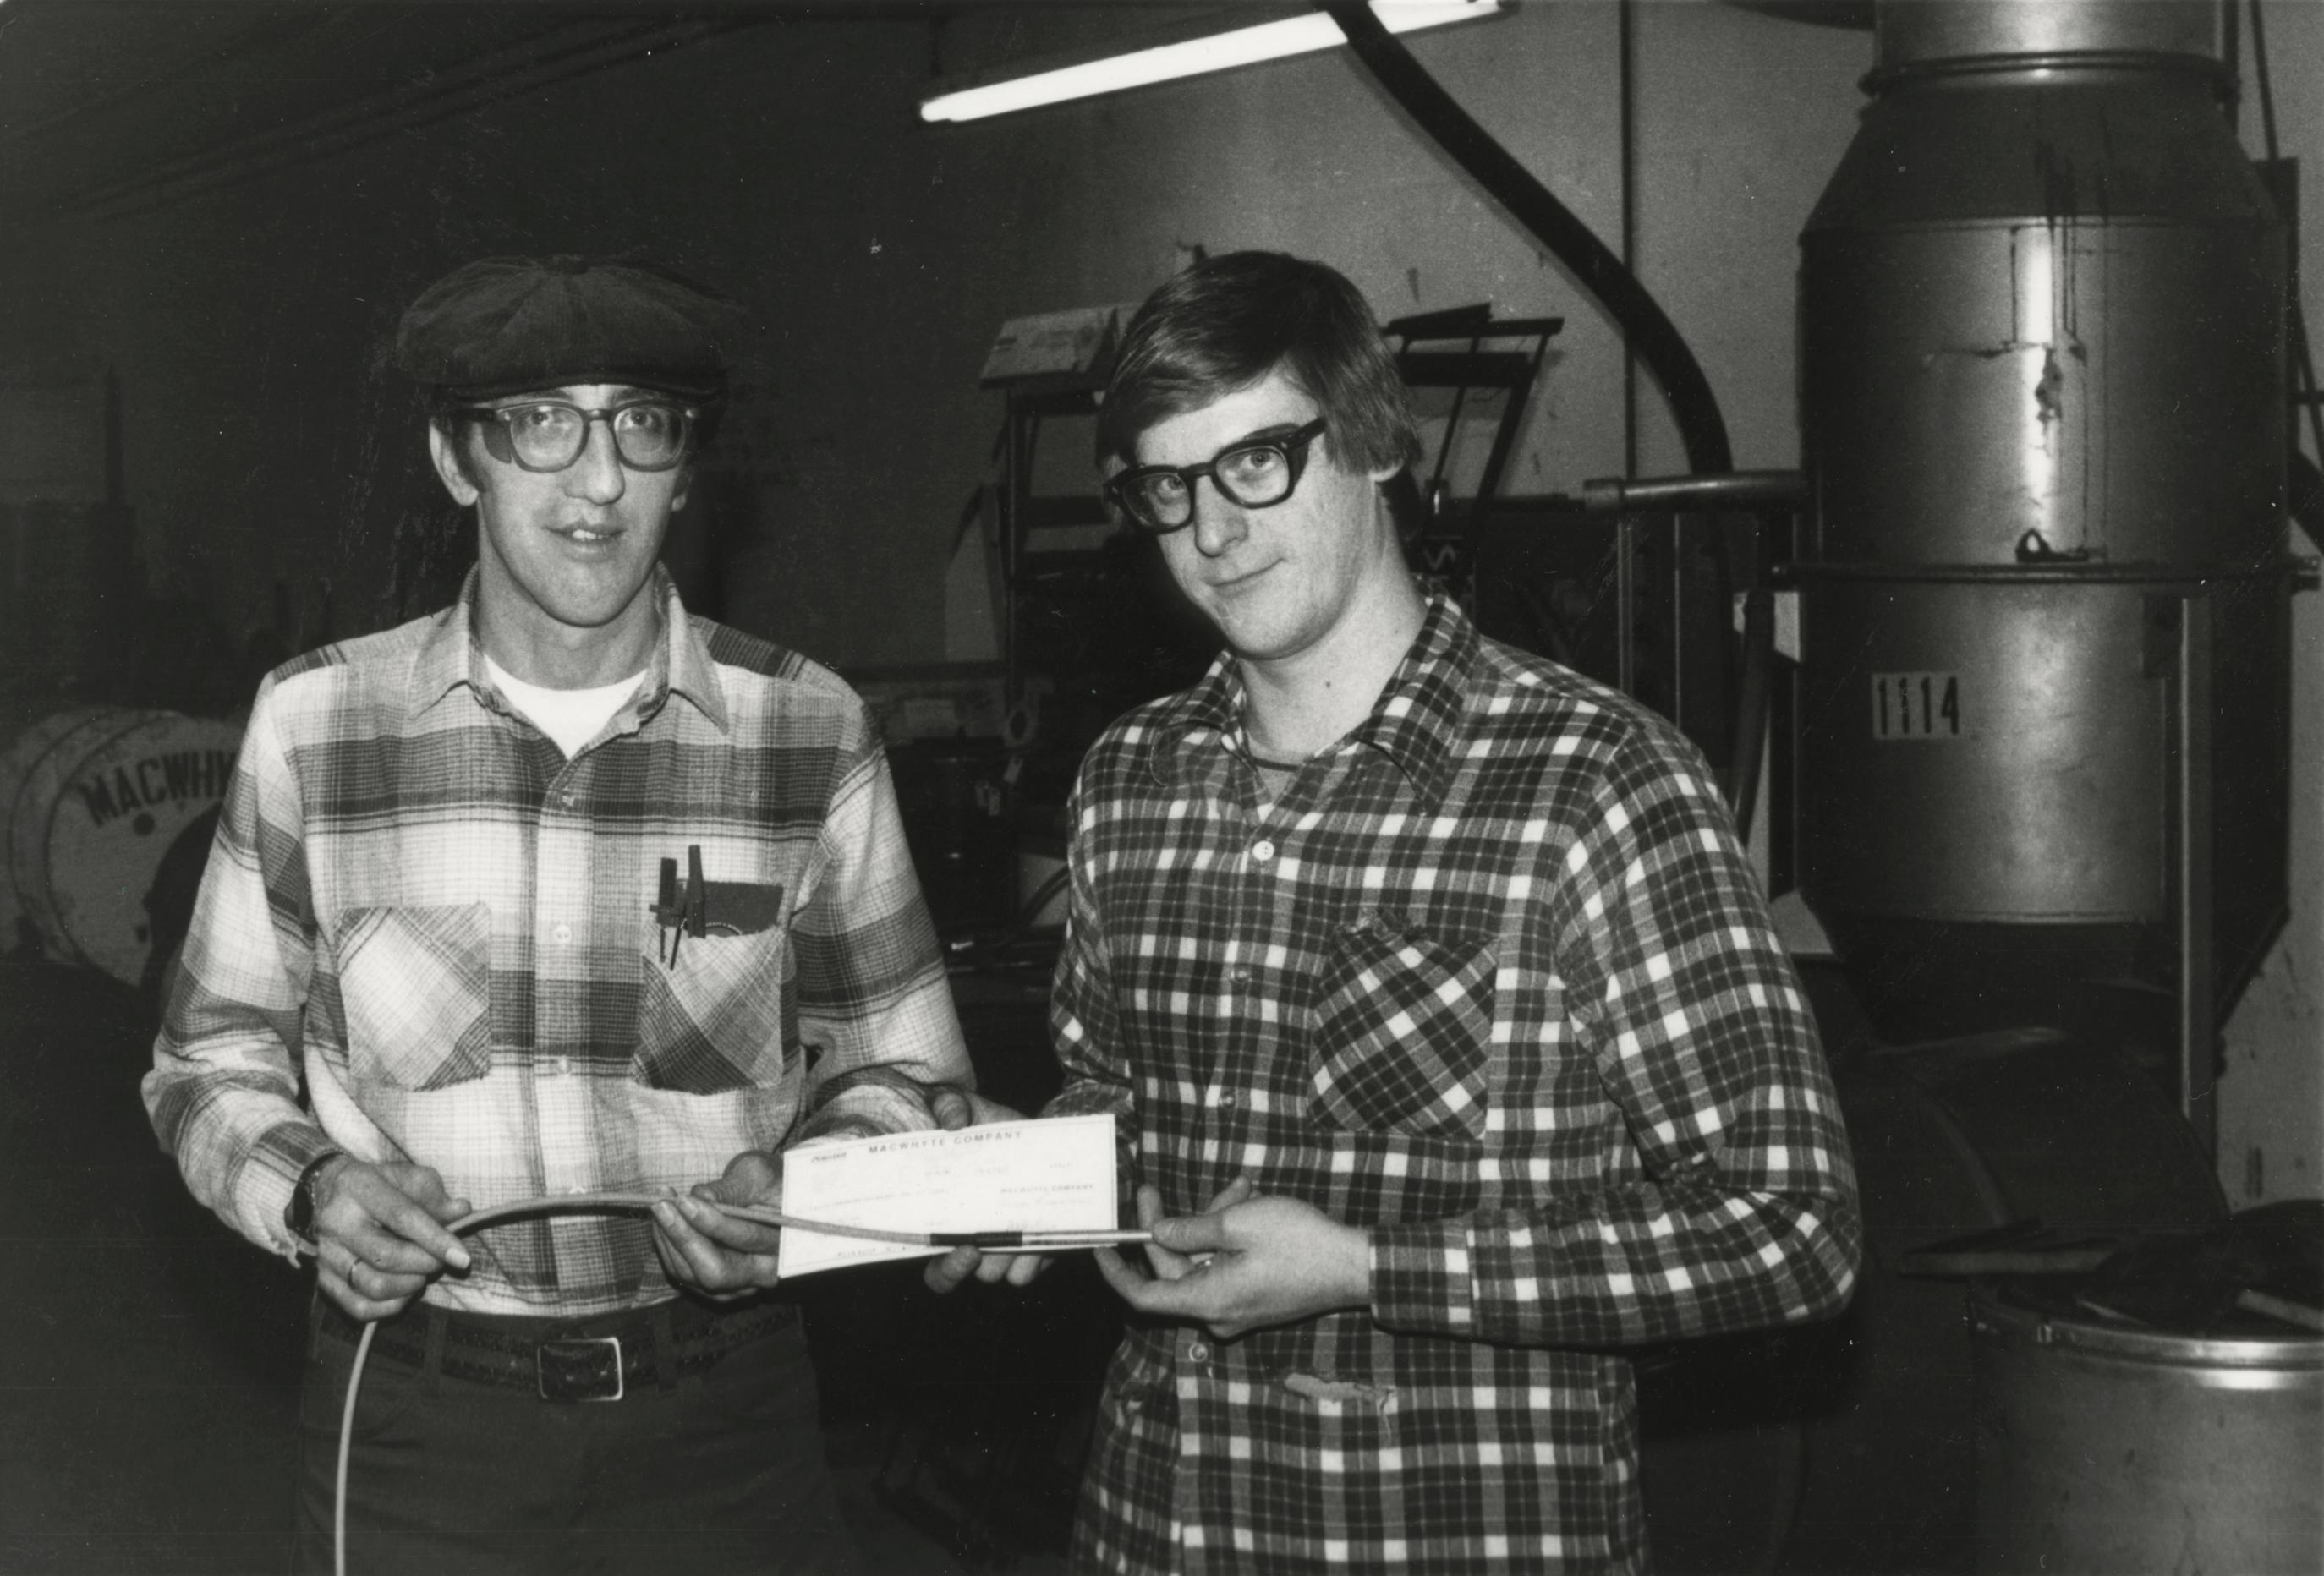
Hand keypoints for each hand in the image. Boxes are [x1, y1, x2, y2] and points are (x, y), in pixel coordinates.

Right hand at [310, 1158, 472, 1321]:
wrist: (328, 1191)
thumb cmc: (379, 1185)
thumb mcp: (408, 1178)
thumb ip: (436, 1195)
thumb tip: (462, 1211)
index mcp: (360, 1187)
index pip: (403, 1217)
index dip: (436, 1240)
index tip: (462, 1257)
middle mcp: (337, 1221)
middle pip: (386, 1256)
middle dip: (425, 1264)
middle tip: (441, 1261)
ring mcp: (326, 1253)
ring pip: (372, 1285)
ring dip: (409, 1286)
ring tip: (422, 1273)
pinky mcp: (322, 1279)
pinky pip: (358, 1307)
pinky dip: (390, 1306)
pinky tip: (405, 1291)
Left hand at [652, 1149, 783, 1299]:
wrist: (773, 1202)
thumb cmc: (768, 1183)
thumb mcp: (758, 1175)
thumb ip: (731, 1188)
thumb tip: (698, 1197)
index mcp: (787, 1244)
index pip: (746, 1239)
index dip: (711, 1221)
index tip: (684, 1199)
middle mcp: (764, 1274)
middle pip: (716, 1272)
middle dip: (684, 1238)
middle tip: (662, 1206)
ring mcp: (739, 1286)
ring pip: (694, 1276)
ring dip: (669, 1240)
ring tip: (660, 1205)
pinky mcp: (717, 1287)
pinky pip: (684, 1274)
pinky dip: (668, 1248)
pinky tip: (663, 1221)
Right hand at [920, 1091, 1046, 1294]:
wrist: (1041, 1136)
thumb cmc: (994, 1127)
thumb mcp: (969, 1108)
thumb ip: (952, 1105)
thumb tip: (951, 1121)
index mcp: (949, 1222)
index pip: (937, 1269)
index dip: (944, 1270)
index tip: (961, 1248)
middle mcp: (975, 1243)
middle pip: (965, 1274)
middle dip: (969, 1266)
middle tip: (977, 1247)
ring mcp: (1008, 1249)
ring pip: (1001, 1274)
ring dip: (1006, 1258)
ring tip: (1019, 1229)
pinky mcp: (1039, 1249)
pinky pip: (1031, 1269)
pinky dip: (1035, 1257)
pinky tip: (1042, 1232)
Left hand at [1093, 1191, 1369, 1339]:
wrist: (1356, 1266)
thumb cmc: (1299, 1243)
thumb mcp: (1238, 1224)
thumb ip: (1191, 1231)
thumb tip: (1158, 1235)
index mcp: (1207, 1300)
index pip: (1143, 1296)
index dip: (1116, 1272)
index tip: (1100, 1246)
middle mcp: (1218, 1313)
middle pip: (1174, 1271)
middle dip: (1167, 1226)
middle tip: (1152, 1188)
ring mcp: (1238, 1309)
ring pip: (1203, 1262)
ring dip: (1210, 1223)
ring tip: (1237, 1186)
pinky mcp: (1256, 1300)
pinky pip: (1226, 1268)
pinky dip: (1229, 1237)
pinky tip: (1245, 1200)